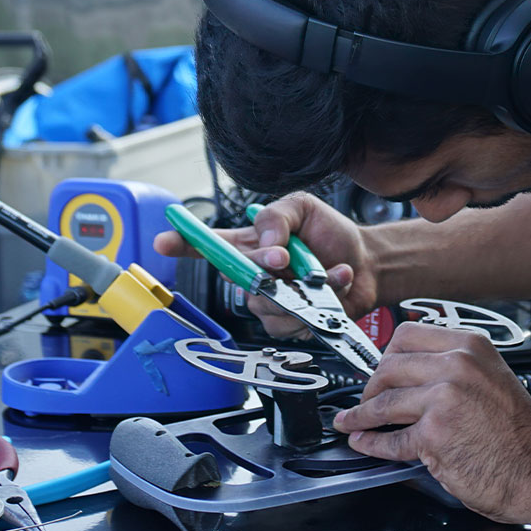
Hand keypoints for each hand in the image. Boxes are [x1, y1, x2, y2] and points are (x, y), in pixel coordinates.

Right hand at [152, 192, 377, 338]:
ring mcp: (271, 301)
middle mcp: (255, 274)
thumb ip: (277, 216)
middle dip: (261, 267)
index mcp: (250, 243)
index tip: (163, 241)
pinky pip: (293, 321)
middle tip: (284, 256)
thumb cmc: (330, 234)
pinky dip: (322, 300)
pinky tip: (336, 284)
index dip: (182, 245)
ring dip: (300, 286)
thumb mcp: (303, 208)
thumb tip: (265, 240)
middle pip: (237, 278)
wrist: (367, 262)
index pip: (208, 246)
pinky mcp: (292, 323)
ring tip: (324, 270)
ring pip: (264, 305)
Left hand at [332, 322, 530, 524]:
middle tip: (364, 401)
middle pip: (388, 366)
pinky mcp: (434, 434)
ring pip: (384, 402)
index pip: (407, 336)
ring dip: (361, 415)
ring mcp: (444, 398)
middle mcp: (456, 365)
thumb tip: (410, 378)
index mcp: (469, 346)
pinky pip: (391, 439)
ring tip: (352, 422)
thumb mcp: (491, 380)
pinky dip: (372, 444)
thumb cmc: (521, 434)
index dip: (385, 356)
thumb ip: (454, 371)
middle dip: (369, 387)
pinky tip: (366, 444)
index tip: (376, 371)